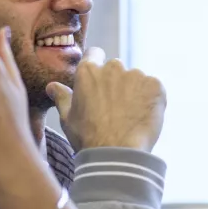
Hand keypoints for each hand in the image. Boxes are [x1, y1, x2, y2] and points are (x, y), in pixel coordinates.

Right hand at [46, 47, 165, 152]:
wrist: (117, 154)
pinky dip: (150, 99)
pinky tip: (142, 117)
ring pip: (135, 79)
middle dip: (116, 82)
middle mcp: (112, 67)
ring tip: (130, 116)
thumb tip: (51, 86)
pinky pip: (153, 88)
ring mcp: (136, 75)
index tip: (99, 81)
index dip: (97, 66)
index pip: (94, 54)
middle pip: (116, 68)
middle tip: (114, 107)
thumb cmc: (88, 137)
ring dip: (134, 91)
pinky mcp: (155, 86)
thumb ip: (61, 97)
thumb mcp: (68, 118)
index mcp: (88, 71)